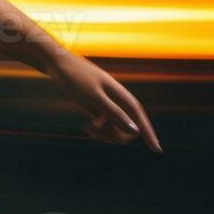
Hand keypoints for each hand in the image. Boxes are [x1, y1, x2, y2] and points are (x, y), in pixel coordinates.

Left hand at [44, 50, 161, 152]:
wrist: (56, 63)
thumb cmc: (74, 77)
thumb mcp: (93, 96)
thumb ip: (113, 113)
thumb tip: (135, 130)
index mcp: (119, 93)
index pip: (139, 115)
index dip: (149, 132)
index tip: (157, 150)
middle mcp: (115, 98)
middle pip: (127, 125)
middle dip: (115, 135)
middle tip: (95, 133)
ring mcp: (105, 102)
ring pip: (114, 126)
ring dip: (104, 134)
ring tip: (87, 129)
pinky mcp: (94, 105)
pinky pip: (104, 124)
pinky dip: (98, 130)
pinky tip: (86, 127)